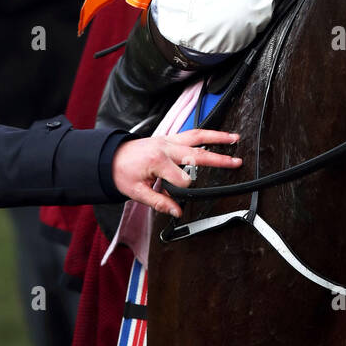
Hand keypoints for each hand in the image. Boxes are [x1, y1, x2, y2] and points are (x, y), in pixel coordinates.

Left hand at [111, 128, 240, 216]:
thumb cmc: (121, 173)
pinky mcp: (170, 138)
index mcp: (157, 160)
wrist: (110, 156)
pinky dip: (206, 134)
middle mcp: (166, 147)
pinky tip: (219, 136)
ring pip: (198, 136)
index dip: (184, 190)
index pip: (182, 178)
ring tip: (235, 138)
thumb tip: (176, 212)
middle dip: (218, 159)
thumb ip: (159, 202)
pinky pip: (191, 133)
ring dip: (218, 137)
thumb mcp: (136, 192)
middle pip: (197, 153)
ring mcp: (169, 140)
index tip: (180, 199)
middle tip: (236, 162)